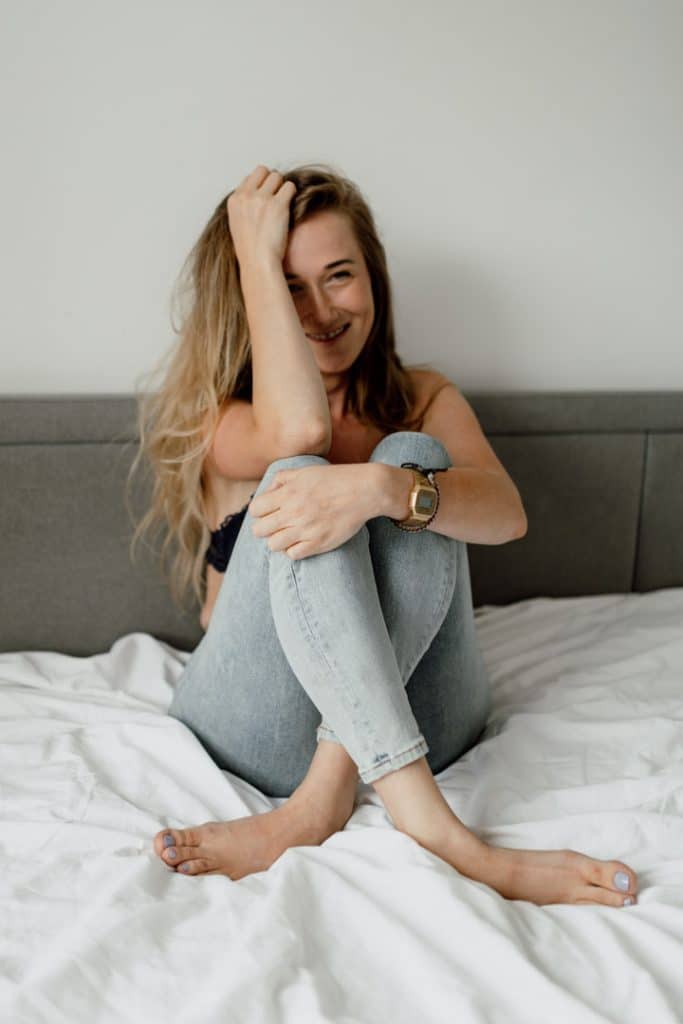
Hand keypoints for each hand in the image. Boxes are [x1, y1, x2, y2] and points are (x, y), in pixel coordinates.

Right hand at [227, 165, 296, 267]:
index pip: (250, 178)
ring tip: (283, 205)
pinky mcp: (278, 205)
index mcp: (234, 200)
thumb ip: (244, 207)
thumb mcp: (238, 225)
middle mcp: (246, 196)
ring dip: (282, 188)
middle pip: (263, 171)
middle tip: (277, 199)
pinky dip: (292, 194)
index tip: (266, 199)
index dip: (261, 186)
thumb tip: (258, 196)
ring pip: (277, 176)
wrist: (258, 263)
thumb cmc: (251, 251)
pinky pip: (290, 186)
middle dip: (272, 182)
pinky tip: (290, 208)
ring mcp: (262, 199)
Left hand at [248, 463, 375, 559]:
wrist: (366, 490)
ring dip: (278, 540)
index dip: (260, 512)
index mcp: (288, 492)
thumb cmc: (336, 479)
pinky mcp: (319, 543)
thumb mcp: (305, 471)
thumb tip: (266, 493)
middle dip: (265, 527)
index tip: (270, 512)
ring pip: (273, 545)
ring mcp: (306, 529)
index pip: (256, 510)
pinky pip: (293, 554)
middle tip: (278, 525)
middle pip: (259, 530)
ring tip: (289, 535)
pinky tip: (301, 542)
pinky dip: (293, 550)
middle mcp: (293, 512)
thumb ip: (282, 479)